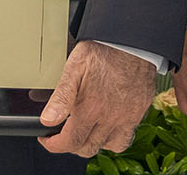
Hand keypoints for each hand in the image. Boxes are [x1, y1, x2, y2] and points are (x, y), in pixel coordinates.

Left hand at [38, 40, 156, 155]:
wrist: (130, 38)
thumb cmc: (102, 49)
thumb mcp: (74, 68)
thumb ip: (61, 97)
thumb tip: (47, 120)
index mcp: (91, 107)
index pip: (70, 142)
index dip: (54, 145)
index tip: (48, 139)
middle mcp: (111, 116)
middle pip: (87, 148)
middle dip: (71, 145)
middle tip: (64, 133)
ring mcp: (127, 116)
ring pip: (107, 146)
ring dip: (93, 143)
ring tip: (85, 130)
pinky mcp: (139, 112)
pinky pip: (126, 138)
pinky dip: (114, 139)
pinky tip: (106, 127)